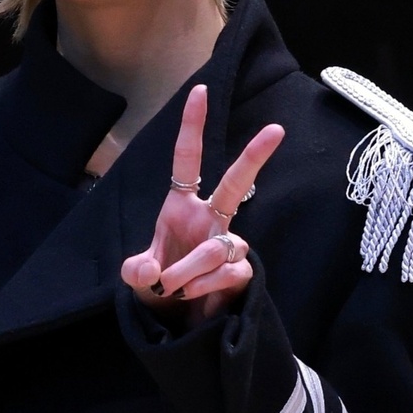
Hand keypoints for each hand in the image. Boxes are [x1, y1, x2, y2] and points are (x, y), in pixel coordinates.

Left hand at [121, 85, 283, 320]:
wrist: (176, 320)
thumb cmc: (158, 284)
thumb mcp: (138, 276)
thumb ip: (136, 271)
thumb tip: (150, 271)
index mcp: (182, 206)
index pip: (188, 159)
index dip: (193, 127)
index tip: (201, 91)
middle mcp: (210, 219)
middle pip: (237, 182)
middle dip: (254, 156)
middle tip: (276, 129)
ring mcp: (227, 244)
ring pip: (218, 246)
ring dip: (192, 266)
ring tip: (173, 285)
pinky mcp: (240, 272)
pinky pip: (226, 272)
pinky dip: (204, 285)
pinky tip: (189, 295)